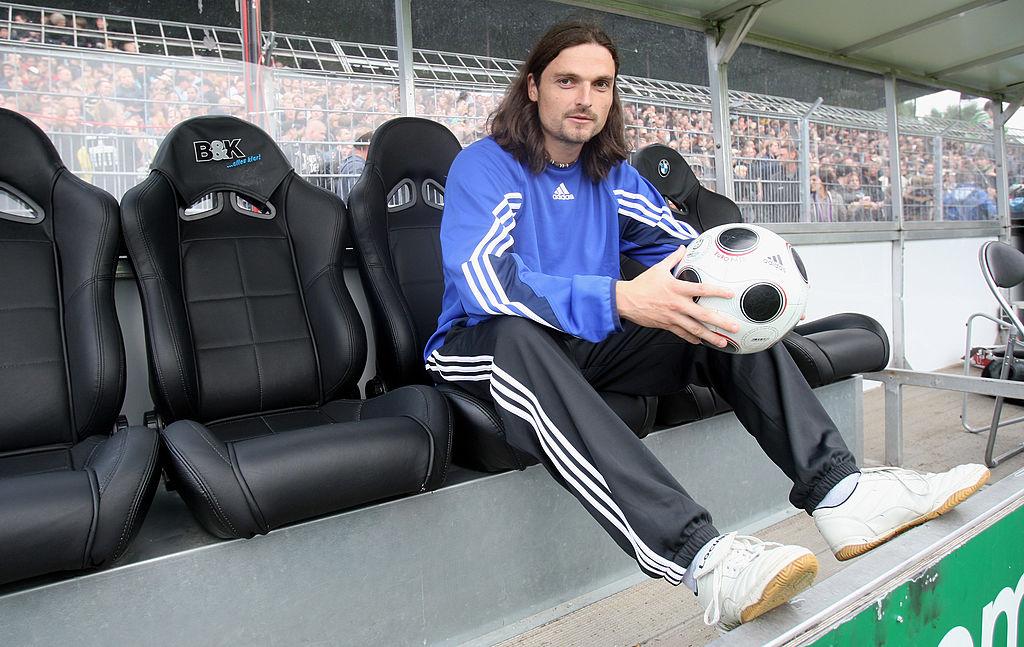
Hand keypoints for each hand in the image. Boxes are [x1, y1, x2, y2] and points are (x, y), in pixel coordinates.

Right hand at [616, 246, 739, 345]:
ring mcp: (673, 317)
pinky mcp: (666, 325)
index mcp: (677, 289)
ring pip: (695, 329)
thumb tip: (682, 248)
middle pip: (703, 315)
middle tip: (734, 327)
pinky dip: (693, 338)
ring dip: (710, 336)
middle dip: (720, 322)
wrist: (626, 300)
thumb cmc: (642, 284)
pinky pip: (682, 334)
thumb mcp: (658, 268)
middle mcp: (678, 305)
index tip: (730, 294)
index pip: (702, 290)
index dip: (718, 292)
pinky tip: (701, 342)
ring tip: (723, 342)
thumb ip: (673, 259)